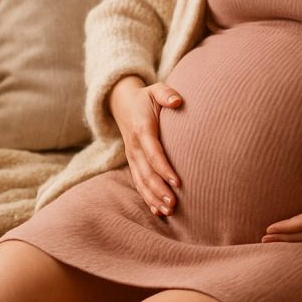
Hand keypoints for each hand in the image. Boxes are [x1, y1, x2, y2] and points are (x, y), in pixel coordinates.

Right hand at [108, 76, 182, 216]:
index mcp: (141, 129)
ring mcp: (131, 156)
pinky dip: (147, 197)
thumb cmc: (146, 98)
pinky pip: (138, 182)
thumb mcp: (156, 89)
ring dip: (153, 197)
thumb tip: (177, 102)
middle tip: (174, 204)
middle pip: (146, 173)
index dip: (164, 169)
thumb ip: (166, 94)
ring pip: (141, 181)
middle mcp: (134, 146)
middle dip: (159, 189)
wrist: (123, 103)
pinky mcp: (132, 162)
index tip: (178, 182)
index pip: (153, 153)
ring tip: (168, 211)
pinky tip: (158, 210)